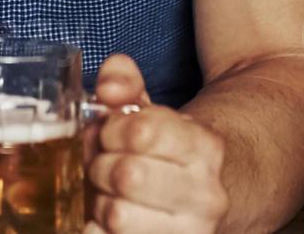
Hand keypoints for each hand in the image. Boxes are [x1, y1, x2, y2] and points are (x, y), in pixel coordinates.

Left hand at [86, 55, 225, 232]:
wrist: (200, 199)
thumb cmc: (164, 153)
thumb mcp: (150, 112)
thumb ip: (124, 84)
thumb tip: (109, 88)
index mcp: (205, 148)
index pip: (141, 131)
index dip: (111, 129)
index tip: (111, 133)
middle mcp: (206, 194)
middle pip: (126, 175)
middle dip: (101, 165)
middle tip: (107, 164)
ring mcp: (192, 231)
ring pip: (118, 215)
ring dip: (99, 200)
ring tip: (110, 193)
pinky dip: (97, 230)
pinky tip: (104, 219)